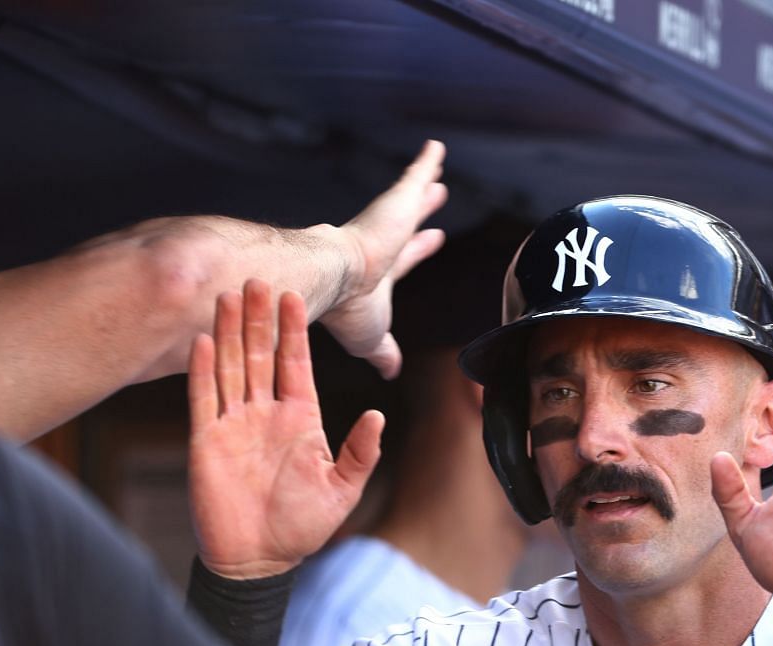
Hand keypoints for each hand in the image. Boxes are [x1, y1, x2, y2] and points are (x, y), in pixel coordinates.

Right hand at [188, 279, 384, 578]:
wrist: (258, 559)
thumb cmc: (301, 528)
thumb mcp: (342, 490)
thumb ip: (359, 452)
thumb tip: (379, 415)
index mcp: (300, 418)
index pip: (295, 363)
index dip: (294, 329)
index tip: (294, 295)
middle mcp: (265, 413)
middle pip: (260, 354)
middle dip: (258, 317)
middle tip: (258, 277)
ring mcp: (234, 424)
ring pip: (230, 366)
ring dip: (227, 332)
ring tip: (226, 295)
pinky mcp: (207, 440)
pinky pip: (204, 398)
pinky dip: (202, 370)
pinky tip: (201, 339)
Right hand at [321, 140, 449, 378]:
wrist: (334, 279)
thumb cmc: (348, 313)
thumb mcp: (373, 339)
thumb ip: (384, 351)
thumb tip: (390, 370)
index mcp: (376, 275)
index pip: (402, 260)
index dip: (417, 250)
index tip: (433, 238)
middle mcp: (380, 245)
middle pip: (406, 223)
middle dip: (420, 211)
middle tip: (437, 195)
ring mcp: (387, 221)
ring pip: (411, 197)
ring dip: (424, 184)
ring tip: (438, 168)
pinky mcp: (395, 202)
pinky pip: (416, 175)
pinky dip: (427, 161)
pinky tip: (438, 146)